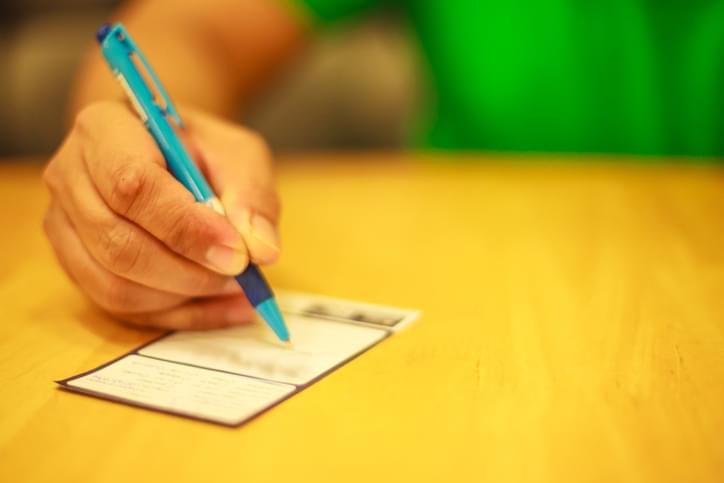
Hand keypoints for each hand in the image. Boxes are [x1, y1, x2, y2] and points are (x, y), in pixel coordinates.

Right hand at [43, 100, 280, 328]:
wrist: (163, 152)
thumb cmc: (199, 149)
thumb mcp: (238, 154)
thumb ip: (252, 195)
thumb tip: (260, 251)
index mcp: (104, 129)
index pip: (132, 186)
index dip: (187, 227)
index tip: (237, 253)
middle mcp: (71, 177)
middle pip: (118, 244)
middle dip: (189, 271)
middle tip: (240, 273)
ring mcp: (64, 227)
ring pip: (115, 287)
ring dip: (185, 297)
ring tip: (236, 287)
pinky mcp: (76, 266)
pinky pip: (123, 309)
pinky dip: (181, 315)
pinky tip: (224, 306)